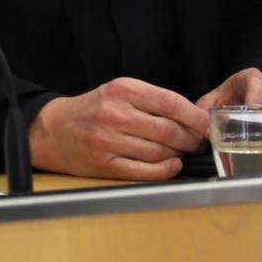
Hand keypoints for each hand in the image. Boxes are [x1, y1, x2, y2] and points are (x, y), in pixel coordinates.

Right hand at [27, 77, 208, 180]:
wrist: (52, 130)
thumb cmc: (91, 110)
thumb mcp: (119, 92)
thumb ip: (151, 101)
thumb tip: (190, 118)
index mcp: (123, 90)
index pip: (171, 103)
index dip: (195, 117)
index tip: (209, 126)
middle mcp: (116, 114)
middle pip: (168, 131)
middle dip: (191, 140)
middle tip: (199, 143)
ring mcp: (109, 141)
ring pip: (159, 152)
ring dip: (178, 155)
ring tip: (184, 154)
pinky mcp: (104, 164)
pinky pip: (143, 171)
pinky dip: (164, 171)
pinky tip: (172, 166)